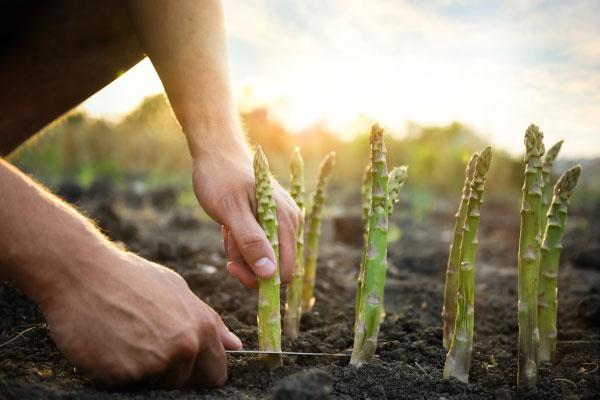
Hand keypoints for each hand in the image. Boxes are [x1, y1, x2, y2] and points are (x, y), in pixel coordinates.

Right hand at [39, 249, 241, 387]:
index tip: (184, 366)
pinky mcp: (123, 376)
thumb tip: (234, 346)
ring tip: (124, 341)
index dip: (200, 373)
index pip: (216, 374)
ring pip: (156, 387)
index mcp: (202, 328)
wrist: (81, 273)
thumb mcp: (177, 290)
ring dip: (141, 373)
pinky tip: (107, 346)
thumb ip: (209, 321)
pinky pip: (125, 387)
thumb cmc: (130, 277)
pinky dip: (116, 373)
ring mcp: (154, 364)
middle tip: (146, 348)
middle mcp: (184, 348)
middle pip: (185, 384)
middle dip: (170, 374)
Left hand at [192, 141, 300, 287]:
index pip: (284, 270)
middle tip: (227, 243)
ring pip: (263, 257)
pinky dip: (240, 243)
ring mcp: (281, 221)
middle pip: (274, 267)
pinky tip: (230, 226)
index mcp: (286, 220)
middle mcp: (290, 222)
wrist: (216, 153)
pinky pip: (258, 245)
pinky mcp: (270, 221)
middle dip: (246, 263)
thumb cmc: (221, 178)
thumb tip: (269, 274)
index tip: (231, 266)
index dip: (259, 277)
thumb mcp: (231, 211)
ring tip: (227, 228)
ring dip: (240, 252)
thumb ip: (250, 241)